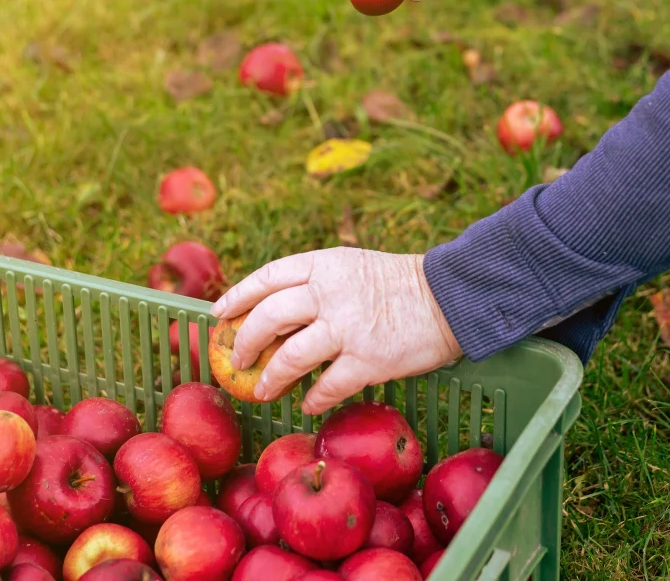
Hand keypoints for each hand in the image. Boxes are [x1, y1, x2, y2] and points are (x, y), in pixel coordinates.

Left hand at [210, 248, 462, 412]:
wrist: (449, 297)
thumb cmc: (400, 283)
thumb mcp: (352, 267)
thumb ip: (317, 283)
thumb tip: (276, 309)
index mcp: (324, 265)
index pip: (267, 277)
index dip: (238, 296)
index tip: (219, 314)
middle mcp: (329, 293)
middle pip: (268, 317)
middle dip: (245, 342)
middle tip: (238, 358)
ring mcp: (347, 327)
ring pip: (290, 356)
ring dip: (271, 377)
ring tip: (264, 389)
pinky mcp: (367, 360)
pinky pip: (327, 386)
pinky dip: (313, 398)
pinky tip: (308, 404)